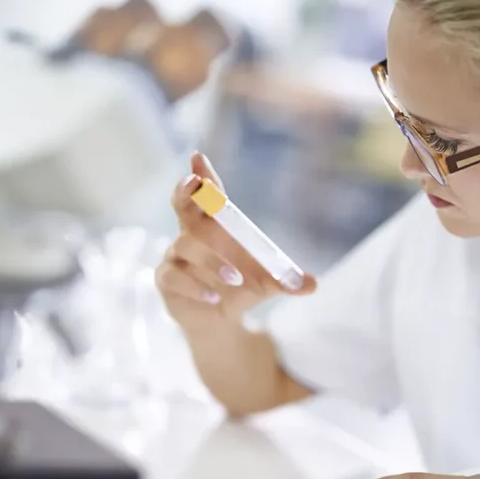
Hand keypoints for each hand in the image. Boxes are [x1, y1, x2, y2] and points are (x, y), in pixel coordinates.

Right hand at [156, 152, 316, 330]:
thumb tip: (314, 284)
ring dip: (212, 260)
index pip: (208, 195)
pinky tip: (214, 297)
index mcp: (215, 225)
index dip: (203, 176)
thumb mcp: (268, 283)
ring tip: (235, 279)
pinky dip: (195, 285)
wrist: (220, 321)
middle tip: (196, 183)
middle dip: (188, 192)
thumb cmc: (241, 288)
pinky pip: (174, 275)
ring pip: (186, 245)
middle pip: (183, 205)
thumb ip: (287, 281)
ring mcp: (175, 255)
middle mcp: (190, 234)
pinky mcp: (166, 279)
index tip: (199, 157)